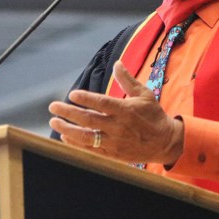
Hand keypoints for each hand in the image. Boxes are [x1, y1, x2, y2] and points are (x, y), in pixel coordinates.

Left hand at [48, 60, 184, 165]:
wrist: (165, 143)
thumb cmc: (153, 116)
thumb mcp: (144, 95)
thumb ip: (128, 80)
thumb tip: (117, 63)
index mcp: (126, 110)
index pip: (102, 103)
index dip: (86, 99)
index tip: (72, 94)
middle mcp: (119, 127)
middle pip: (88, 120)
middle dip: (68, 113)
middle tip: (53, 107)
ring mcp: (114, 143)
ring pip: (86, 137)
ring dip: (67, 129)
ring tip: (54, 122)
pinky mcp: (113, 155)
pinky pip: (90, 150)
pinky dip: (76, 144)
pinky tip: (65, 136)